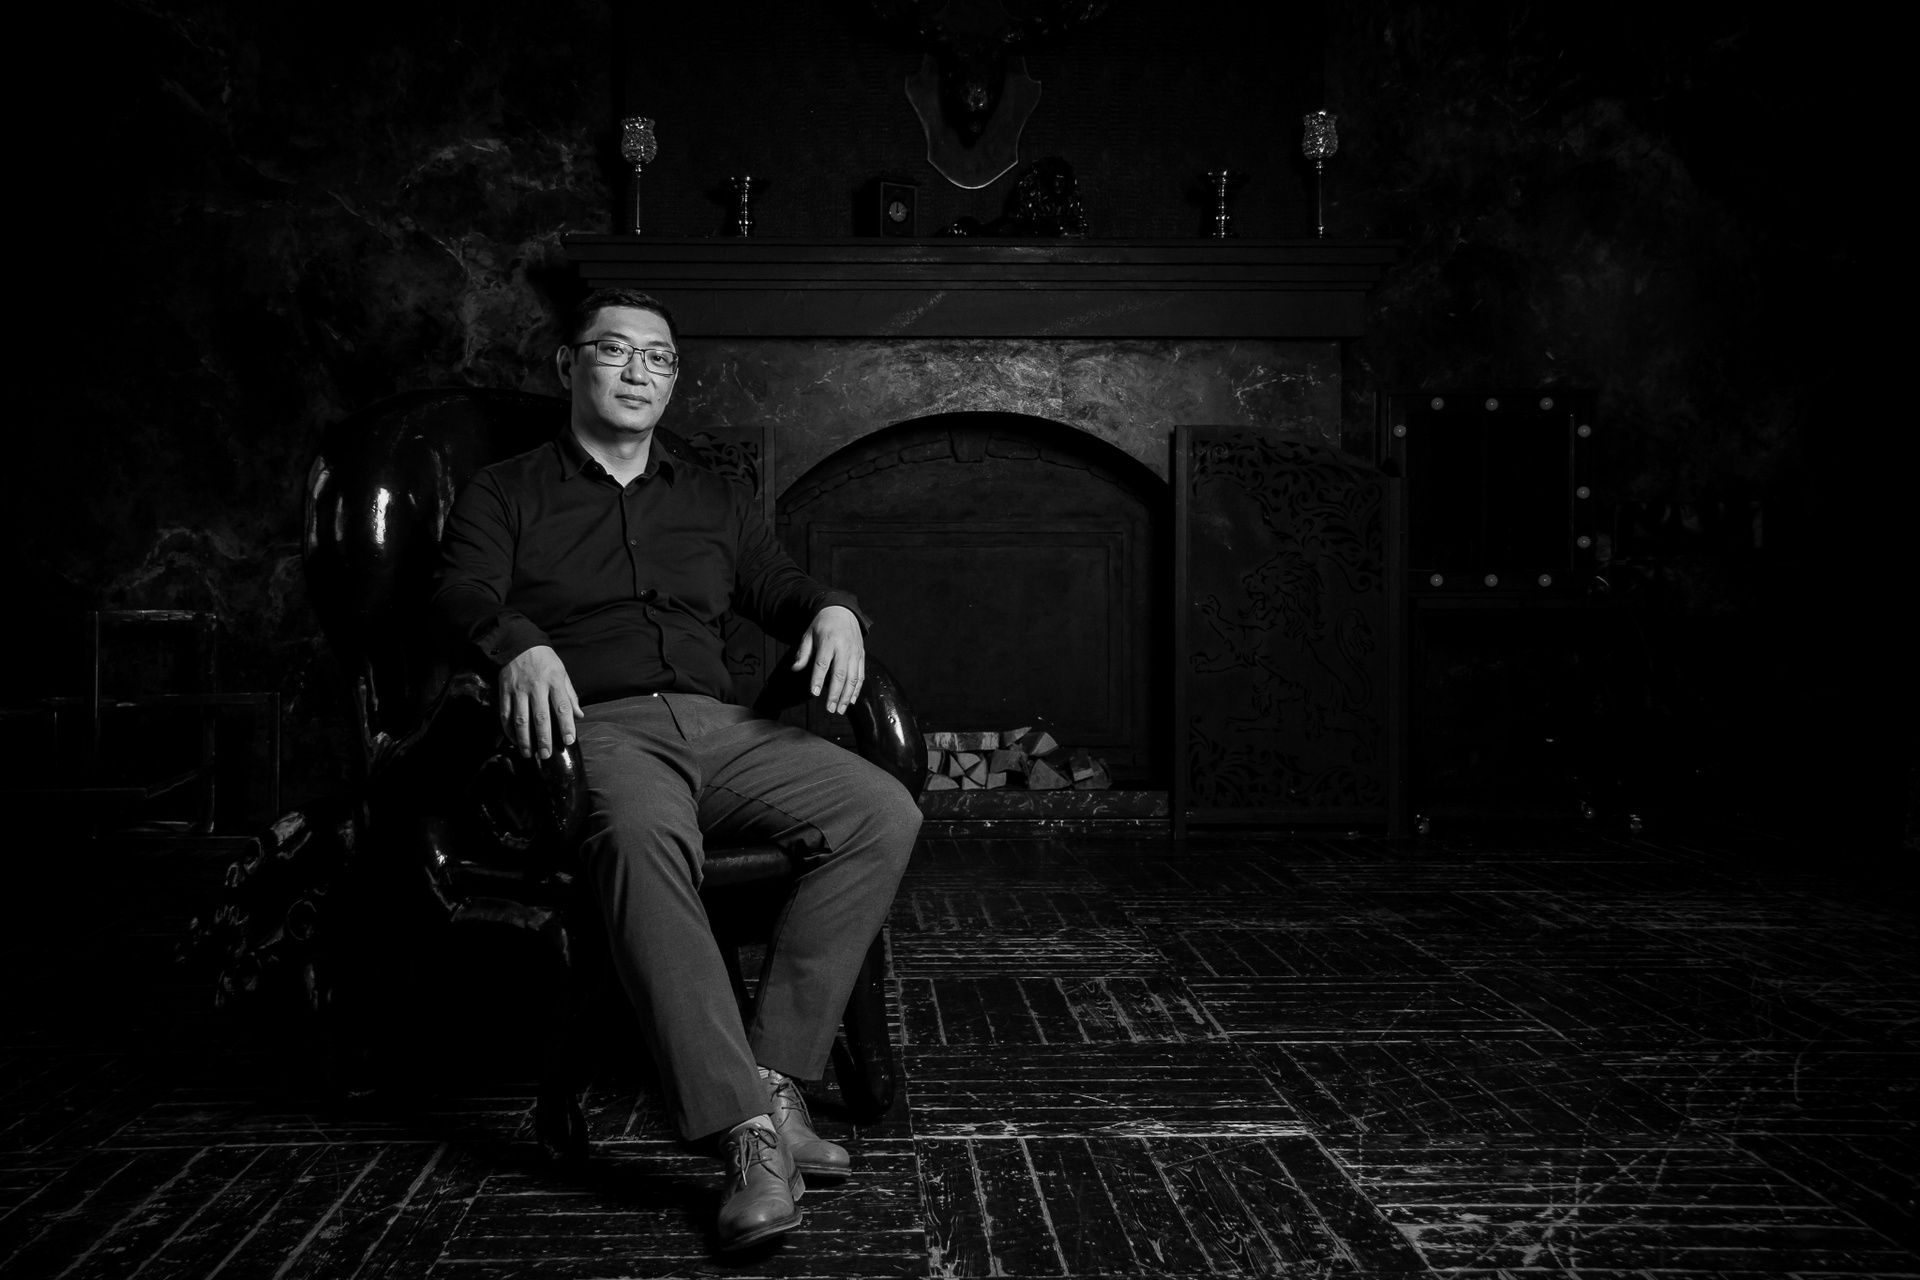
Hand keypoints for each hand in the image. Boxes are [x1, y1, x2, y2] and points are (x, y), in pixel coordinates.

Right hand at [498, 644, 584, 759]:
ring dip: (525, 739)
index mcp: (554, 681)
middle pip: (541, 716)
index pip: (562, 706)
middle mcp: (536, 686)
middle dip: (544, 738)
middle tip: (546, 755)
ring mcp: (518, 689)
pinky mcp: (504, 691)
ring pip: (521, 719)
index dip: (566, 725)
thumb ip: (570, 695)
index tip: (569, 740)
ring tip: (529, 754)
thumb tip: (579, 716)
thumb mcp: (562, 672)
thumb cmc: (545, 660)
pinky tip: (515, 740)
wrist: (518, 643)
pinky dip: (509, 730)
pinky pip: (505, 714)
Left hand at [790, 605, 864, 715]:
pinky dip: (857, 690)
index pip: (822, 663)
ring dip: (846, 696)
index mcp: (828, 642)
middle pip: (840, 674)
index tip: (814, 693)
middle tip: (829, 709)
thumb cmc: (822, 625)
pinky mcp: (861, 656)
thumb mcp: (808, 635)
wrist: (842, 611)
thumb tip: (795, 669)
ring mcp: (855, 653)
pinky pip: (861, 675)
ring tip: (839, 709)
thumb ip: (803, 653)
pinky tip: (850, 701)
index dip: (818, 679)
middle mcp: (844, 648)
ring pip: (853, 678)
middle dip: (835, 694)